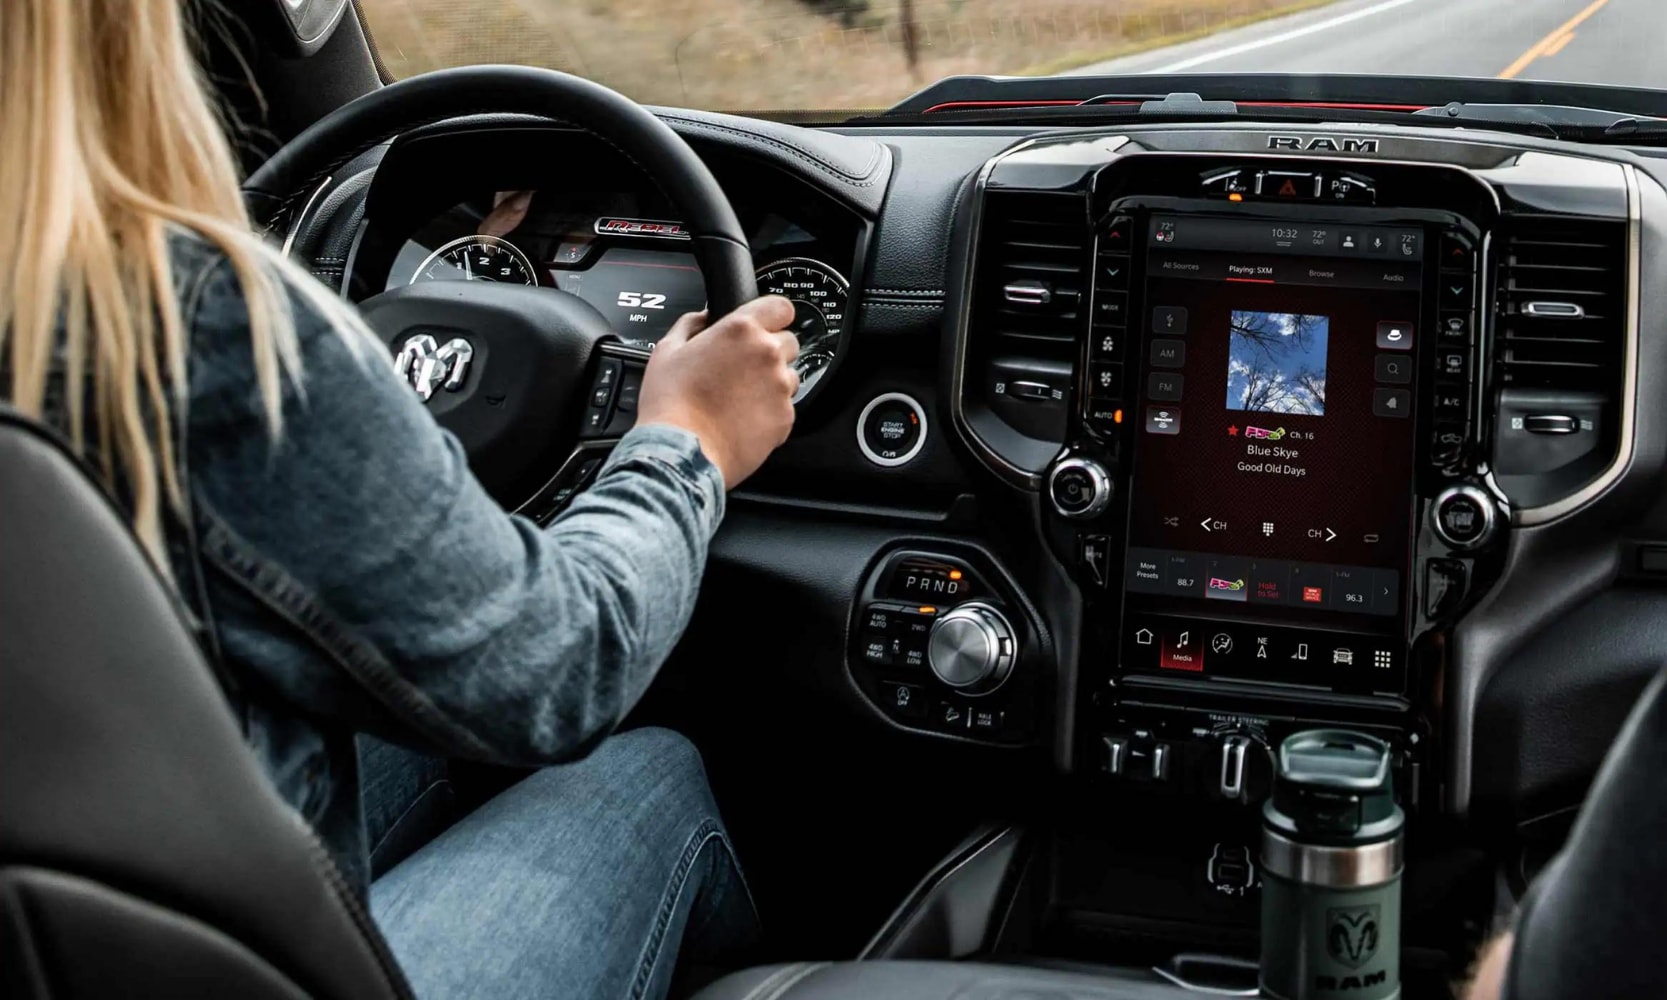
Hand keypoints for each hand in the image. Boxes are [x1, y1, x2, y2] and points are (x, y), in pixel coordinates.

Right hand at [637, 296, 799, 488]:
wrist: (681, 451)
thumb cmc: (670, 404)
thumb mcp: (667, 350)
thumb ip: (690, 325)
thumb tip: (702, 317)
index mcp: (741, 330)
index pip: (781, 307)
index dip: (772, 316)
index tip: (765, 326)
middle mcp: (767, 354)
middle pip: (788, 342)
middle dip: (769, 352)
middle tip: (741, 370)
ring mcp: (780, 387)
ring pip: (789, 376)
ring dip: (772, 383)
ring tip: (739, 399)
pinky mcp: (785, 418)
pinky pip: (785, 408)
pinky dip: (769, 412)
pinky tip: (742, 419)